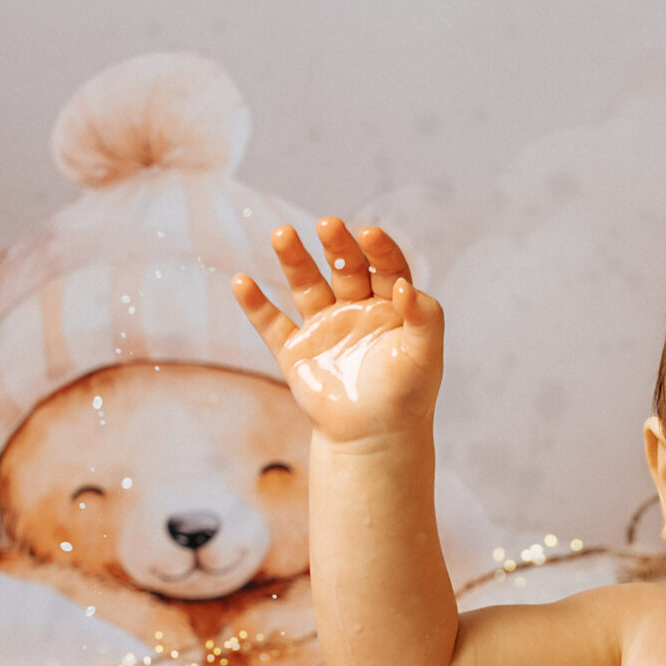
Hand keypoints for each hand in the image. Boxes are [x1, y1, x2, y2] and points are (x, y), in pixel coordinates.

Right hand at [233, 218, 443, 444]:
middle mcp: (354, 308)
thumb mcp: (425, 356)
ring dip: (293, 259)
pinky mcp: (294, 351)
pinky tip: (241, 282)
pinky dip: (255, 304)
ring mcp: (322, 327)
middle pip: (343, 267)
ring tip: (283, 234)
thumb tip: (407, 286)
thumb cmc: (407, 397)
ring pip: (305, 284)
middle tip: (328, 224)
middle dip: (336, 246)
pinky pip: (271, 323)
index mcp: (389, 306)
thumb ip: (425, 318)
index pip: (384, 266)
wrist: (374, 440)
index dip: (378, 249)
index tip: (369, 234)